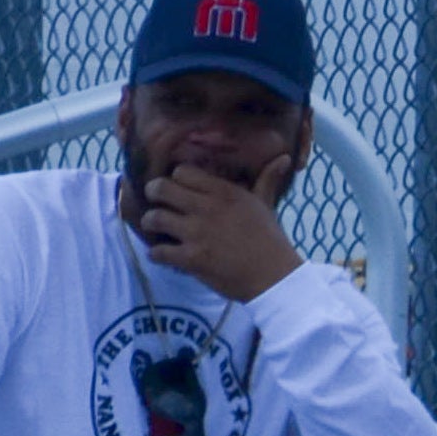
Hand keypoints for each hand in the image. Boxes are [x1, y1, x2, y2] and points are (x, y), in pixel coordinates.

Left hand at [139, 158, 303, 301]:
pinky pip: (158, 251)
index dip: (176, 178)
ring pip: (154, 218)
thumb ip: (267, 180)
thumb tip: (286, 158)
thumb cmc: (270, 239)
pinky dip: (156, 254)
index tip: (179, 187)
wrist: (274, 277)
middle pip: (161, 188)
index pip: (182, 172)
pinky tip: (162, 255)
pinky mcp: (192, 258)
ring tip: (155, 228)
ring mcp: (198, 234)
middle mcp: (208, 208)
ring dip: (151, 223)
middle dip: (153, 193)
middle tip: (156, 201)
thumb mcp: (266, 205)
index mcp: (225, 193)